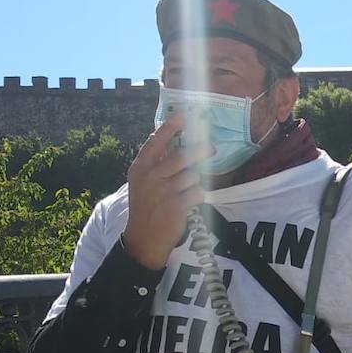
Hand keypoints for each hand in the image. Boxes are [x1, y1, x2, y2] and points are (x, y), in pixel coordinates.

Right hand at [121, 116, 207, 269]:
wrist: (143, 238)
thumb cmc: (146, 206)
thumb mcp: (142, 182)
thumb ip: (155, 162)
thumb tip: (174, 140)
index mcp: (140, 168)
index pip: (156, 141)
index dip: (171, 127)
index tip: (186, 114)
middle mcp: (151, 177)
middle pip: (182, 156)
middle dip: (200, 150)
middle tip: (211, 148)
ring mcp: (164, 191)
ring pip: (193, 175)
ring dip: (195, 181)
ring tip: (186, 190)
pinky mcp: (177, 206)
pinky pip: (198, 192)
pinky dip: (198, 195)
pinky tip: (190, 202)